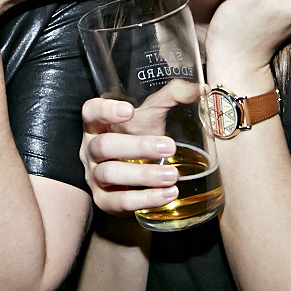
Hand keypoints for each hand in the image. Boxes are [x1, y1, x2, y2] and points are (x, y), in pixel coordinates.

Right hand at [79, 81, 199, 215]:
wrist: (132, 175)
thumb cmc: (138, 137)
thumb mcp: (152, 114)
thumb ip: (172, 97)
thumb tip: (199, 88)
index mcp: (98, 125)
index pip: (91, 112)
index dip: (105, 110)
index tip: (129, 110)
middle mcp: (91, 150)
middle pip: (104, 146)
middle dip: (138, 147)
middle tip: (169, 147)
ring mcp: (94, 176)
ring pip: (110, 174)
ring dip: (143, 175)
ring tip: (172, 175)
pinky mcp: (104, 200)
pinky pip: (119, 202)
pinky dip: (145, 199)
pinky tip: (167, 194)